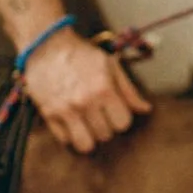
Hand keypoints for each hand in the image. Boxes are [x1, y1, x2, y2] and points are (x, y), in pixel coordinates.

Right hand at [20, 27, 150, 153]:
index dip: (121, 117)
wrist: (47, 46)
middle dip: (105, 125)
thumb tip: (146, 109)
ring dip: (88, 136)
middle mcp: (85, 102)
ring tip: (86, 122)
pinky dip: (69, 133)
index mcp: (104, 89)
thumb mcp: (110, 65)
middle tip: (98, 111)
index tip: (114, 109)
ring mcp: (65, 110)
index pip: (123, 123)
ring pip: (85, 145)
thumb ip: (128, 90)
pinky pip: (65, 140)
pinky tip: (70, 119)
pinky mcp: (49, 115)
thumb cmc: (82, 55)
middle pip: (105, 135)